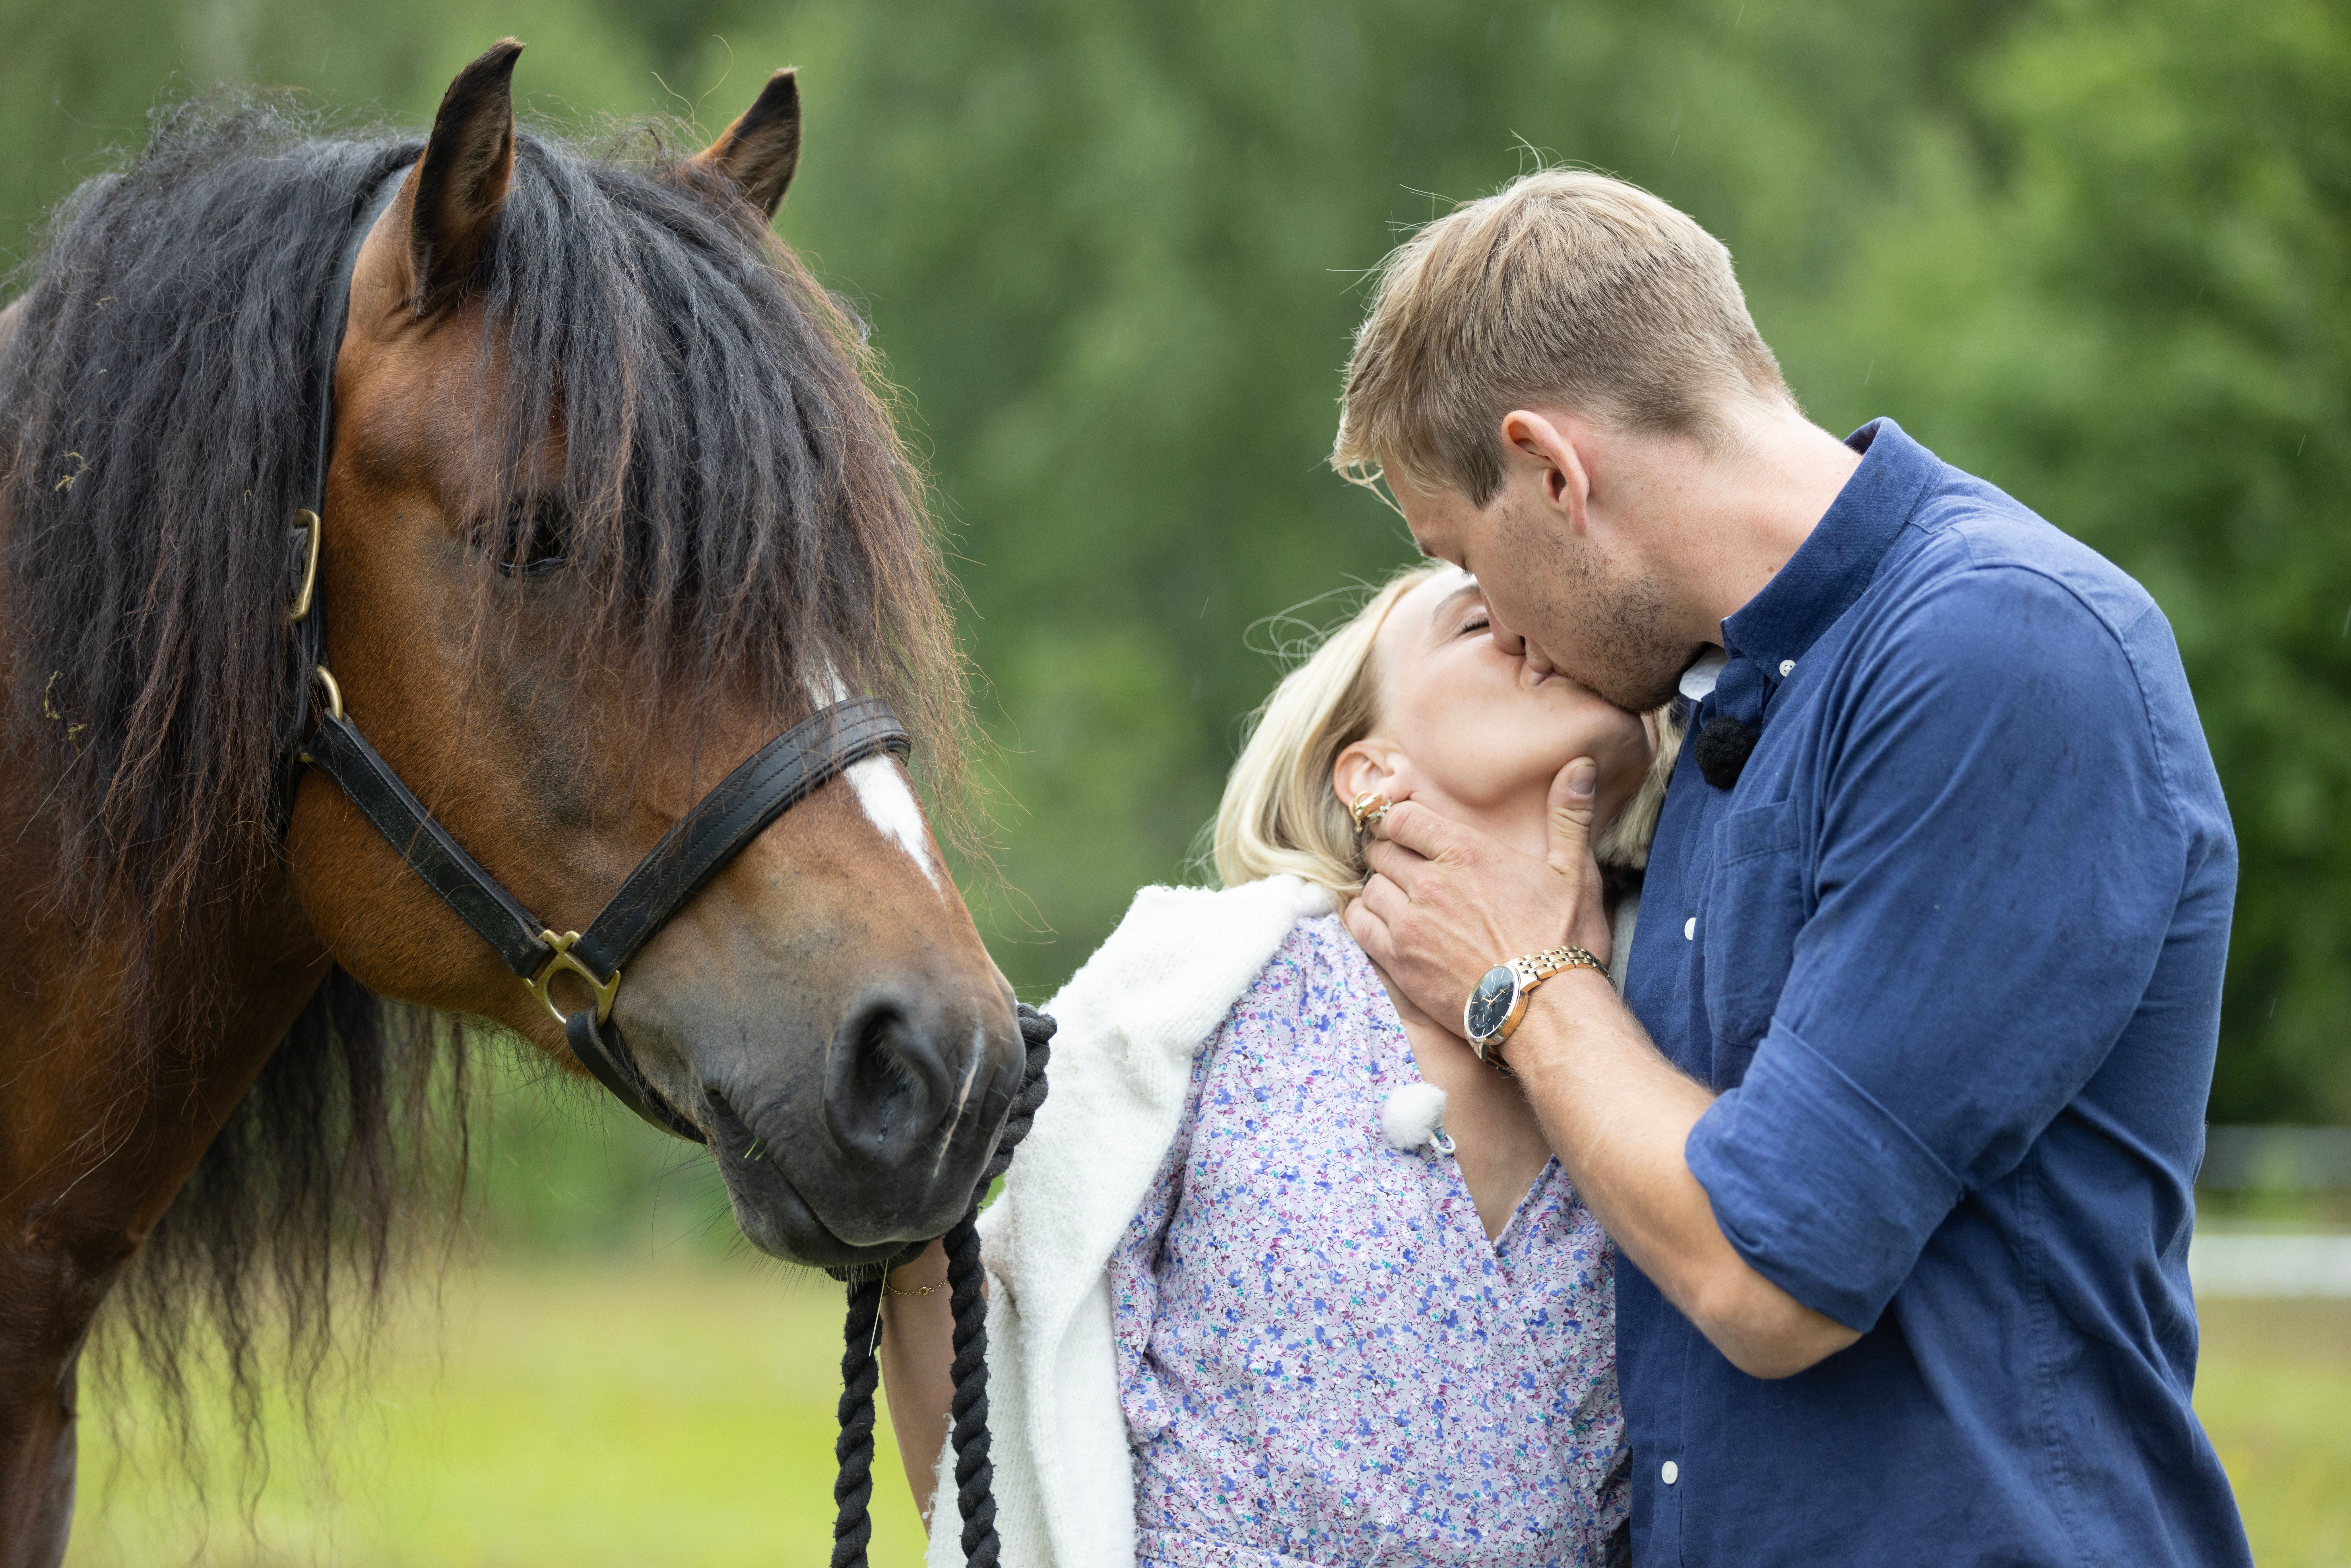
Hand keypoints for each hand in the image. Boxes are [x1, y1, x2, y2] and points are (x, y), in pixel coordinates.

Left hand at [1345, 758, 1612, 1028]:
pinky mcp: (1399, 962)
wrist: (1548, 1011)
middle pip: (1381, 851)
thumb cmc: (1564, 941)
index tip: (1406, 830)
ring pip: (1369, 888)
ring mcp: (1409, 924)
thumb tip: (1579, 765)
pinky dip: (1364, 920)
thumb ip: (1568, 815)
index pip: (1403, 818)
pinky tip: (1381, 923)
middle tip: (1403, 864)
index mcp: (1465, 852)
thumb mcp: (1575, 872)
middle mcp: (1429, 882)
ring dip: (1379, 889)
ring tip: (1397, 898)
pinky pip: (1359, 927)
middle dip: (1389, 853)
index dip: (1400, 821)